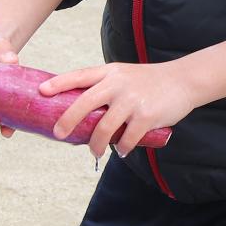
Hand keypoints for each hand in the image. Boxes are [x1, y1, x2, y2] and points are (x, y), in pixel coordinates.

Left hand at [42, 60, 200, 156]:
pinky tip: (121, 151)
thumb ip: (103, 88)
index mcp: (109, 73)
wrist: (183, 81)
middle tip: (58, 134)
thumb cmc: (147, 82)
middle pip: (84, 103)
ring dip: (96, 145)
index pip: (79, 76)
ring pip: (103, 129)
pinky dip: (122, 149)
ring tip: (95, 152)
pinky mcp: (146, 116)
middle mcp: (118, 84)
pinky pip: (126, 139)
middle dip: (67, 121)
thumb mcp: (123, 75)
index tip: (41, 92)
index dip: (59, 83)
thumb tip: (78, 112)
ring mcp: (132, 100)